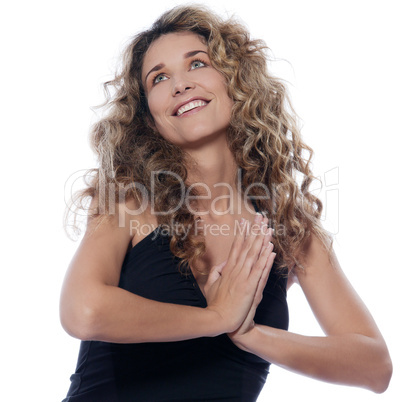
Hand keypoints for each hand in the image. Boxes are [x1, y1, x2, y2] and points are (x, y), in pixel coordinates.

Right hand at [204, 215, 273, 332]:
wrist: (218, 320)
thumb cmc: (215, 304)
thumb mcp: (210, 285)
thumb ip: (216, 271)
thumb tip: (222, 262)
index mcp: (227, 269)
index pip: (236, 247)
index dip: (241, 233)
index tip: (244, 221)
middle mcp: (235, 270)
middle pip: (246, 246)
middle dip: (253, 230)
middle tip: (260, 217)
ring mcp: (243, 277)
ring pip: (254, 255)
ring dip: (261, 240)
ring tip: (268, 227)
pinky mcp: (250, 287)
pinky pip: (260, 269)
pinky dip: (265, 258)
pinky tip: (271, 248)